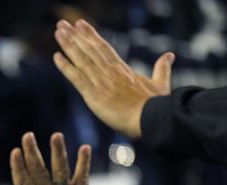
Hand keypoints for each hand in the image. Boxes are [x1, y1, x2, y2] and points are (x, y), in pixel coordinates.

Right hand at [0, 132, 102, 184]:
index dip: (19, 168)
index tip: (15, 152)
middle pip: (40, 173)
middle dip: (33, 153)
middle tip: (27, 135)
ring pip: (61, 172)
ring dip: (58, 152)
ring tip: (56, 135)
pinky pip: (82, 178)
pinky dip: (84, 163)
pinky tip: (85, 147)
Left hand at [53, 19, 173, 138]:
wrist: (151, 119)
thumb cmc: (157, 105)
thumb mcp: (161, 84)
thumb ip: (162, 68)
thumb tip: (169, 55)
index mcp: (123, 69)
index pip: (104, 48)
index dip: (91, 35)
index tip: (81, 24)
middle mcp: (110, 72)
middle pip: (90, 49)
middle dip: (75, 36)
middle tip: (62, 23)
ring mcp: (101, 82)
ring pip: (82, 59)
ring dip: (68, 45)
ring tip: (58, 31)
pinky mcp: (94, 95)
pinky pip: (77, 78)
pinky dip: (66, 67)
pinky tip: (56, 56)